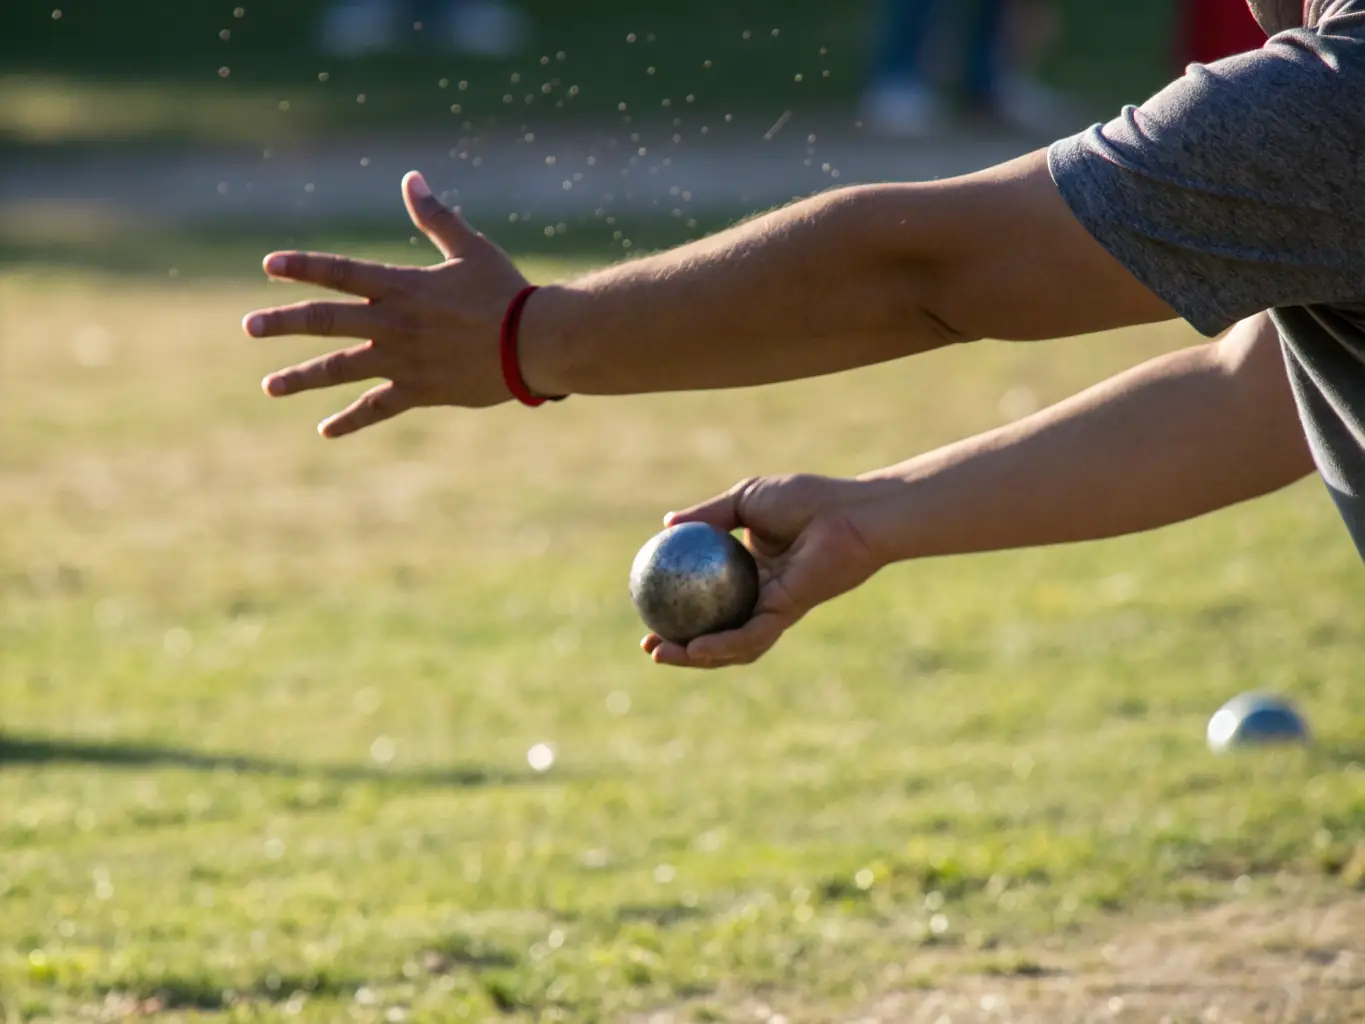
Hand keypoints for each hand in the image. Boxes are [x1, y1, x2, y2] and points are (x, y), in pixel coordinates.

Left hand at [242, 171, 531, 437]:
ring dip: (302, 378)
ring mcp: (403, 360)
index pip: (340, 272)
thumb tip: (410, 179)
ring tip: (270, 387)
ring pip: (340, 368)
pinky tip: (325, 429)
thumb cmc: (506, 292)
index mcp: (402, 286)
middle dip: (283, 323)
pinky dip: (351, 420)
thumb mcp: (470, 248)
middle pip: (325, 321)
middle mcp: (393, 323)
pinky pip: (377, 408)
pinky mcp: (419, 390)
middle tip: (249, 327)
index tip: (270, 265)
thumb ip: (435, 217)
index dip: (303, 267)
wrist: (534, 343)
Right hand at [642, 475, 886, 668]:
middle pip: (715, 631)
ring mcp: (774, 608)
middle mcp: (761, 594)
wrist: (847, 511)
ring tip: (662, 655)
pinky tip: (695, 648)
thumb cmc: (804, 498)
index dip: (677, 609)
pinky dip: (722, 646)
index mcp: (751, 569)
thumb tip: (667, 525)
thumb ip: (709, 515)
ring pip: (731, 645)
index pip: (708, 598)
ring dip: (695, 658)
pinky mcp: (786, 614)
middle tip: (649, 646)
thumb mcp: (745, 499)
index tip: (645, 609)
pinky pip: (750, 636)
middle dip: (680, 647)